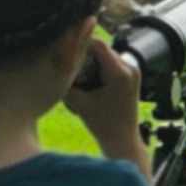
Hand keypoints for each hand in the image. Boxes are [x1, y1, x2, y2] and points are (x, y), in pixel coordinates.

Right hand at [67, 34, 142, 154]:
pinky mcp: (131, 76)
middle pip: (101, 49)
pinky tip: (90, 84)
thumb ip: (66, 81)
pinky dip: (98, 69)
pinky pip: (111, 64)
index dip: (79, 45)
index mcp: (120, 73)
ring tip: (81, 79)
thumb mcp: (78, 102)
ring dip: (91, 63)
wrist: (123, 140)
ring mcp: (133, 71)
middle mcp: (130, 67)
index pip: (97, 44)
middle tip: (71, 70)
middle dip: (84, 57)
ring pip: (105, 56)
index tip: (65, 54)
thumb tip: (52, 62)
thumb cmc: (102, 125)